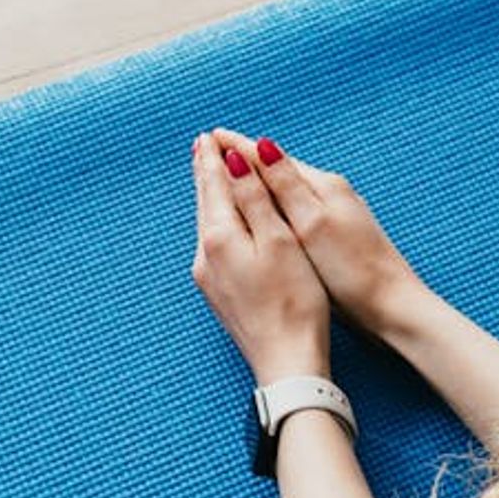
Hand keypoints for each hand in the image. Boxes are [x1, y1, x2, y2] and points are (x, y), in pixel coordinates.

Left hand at [190, 129, 331, 384]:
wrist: (288, 362)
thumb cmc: (294, 302)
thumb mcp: (279, 242)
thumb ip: (255, 200)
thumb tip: (232, 161)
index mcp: (220, 238)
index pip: (214, 185)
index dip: (214, 158)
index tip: (210, 135)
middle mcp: (206, 256)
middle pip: (205, 203)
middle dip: (207, 173)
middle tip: (204, 146)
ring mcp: (210, 279)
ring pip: (208, 225)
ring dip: (211, 197)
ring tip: (212, 177)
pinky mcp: (220, 295)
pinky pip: (214, 246)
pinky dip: (218, 222)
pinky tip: (223, 225)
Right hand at [215, 132, 431, 336]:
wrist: (392, 305)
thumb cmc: (351, 270)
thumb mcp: (312, 226)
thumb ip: (287, 187)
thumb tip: (262, 145)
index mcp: (324, 187)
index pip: (274, 158)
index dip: (240, 148)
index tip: (212, 136)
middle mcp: (333, 193)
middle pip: (282, 169)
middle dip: (249, 160)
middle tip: (217, 148)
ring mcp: (339, 213)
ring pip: (291, 189)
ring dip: (263, 180)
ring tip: (237, 175)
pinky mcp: (341, 235)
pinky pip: (300, 209)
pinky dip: (279, 204)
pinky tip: (272, 214)